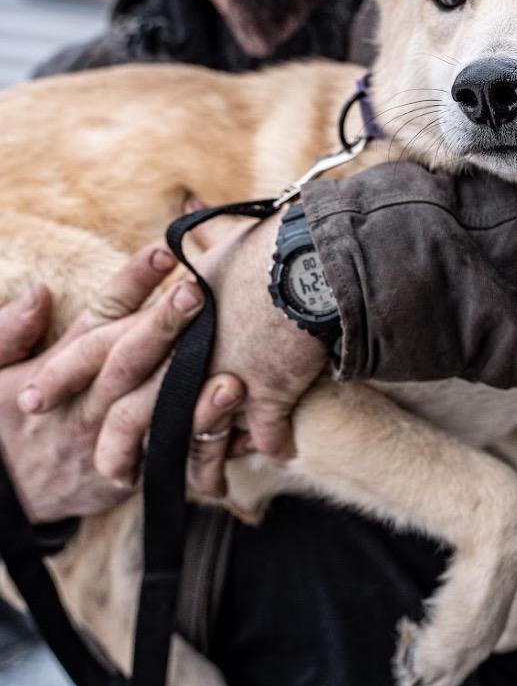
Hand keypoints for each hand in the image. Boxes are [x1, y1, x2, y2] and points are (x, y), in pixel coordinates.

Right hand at [4, 244, 246, 519]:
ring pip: (158, 419)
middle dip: (165, 327)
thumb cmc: (5, 421)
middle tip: (201, 293)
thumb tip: (39, 293)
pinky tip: (250, 435)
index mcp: (60, 369)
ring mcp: (116, 443)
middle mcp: (92, 404)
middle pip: (131, 360)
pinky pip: (178, 463)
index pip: (99, 318)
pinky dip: (213, 450)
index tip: (165, 251)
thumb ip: (7, 335)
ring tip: (234, 382)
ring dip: (196, 402)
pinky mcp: (136, 474)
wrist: (6, 501)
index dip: (131, 284)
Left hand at [23, 212, 327, 492]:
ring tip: (201, 488)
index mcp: (162, 317)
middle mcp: (183, 356)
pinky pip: (266, 434)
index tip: (36, 397)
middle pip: (133, 413)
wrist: (312, 266)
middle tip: (107, 472)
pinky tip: (277, 453)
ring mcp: (222, 382)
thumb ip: (205, 232)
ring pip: (194, 441)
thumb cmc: (271, 246)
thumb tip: (191, 198)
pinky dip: (273, 444)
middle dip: (116, 448)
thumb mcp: (228, 235)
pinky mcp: (265, 396)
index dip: (64, 375)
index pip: (95, 349)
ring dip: (197, 469)